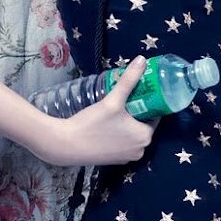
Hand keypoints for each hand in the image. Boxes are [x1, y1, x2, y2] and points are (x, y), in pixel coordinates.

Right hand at [36, 56, 158, 167]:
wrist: (66, 145)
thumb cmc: (92, 124)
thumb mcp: (112, 100)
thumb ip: (129, 80)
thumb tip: (142, 59)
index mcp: (145, 137)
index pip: (155, 116)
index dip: (148, 102)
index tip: (140, 91)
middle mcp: (140, 150)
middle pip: (143, 125)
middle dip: (137, 112)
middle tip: (125, 97)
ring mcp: (127, 158)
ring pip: (132, 135)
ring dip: (128, 123)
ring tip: (117, 108)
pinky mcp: (114, 161)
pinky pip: (122, 144)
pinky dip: (119, 134)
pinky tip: (108, 124)